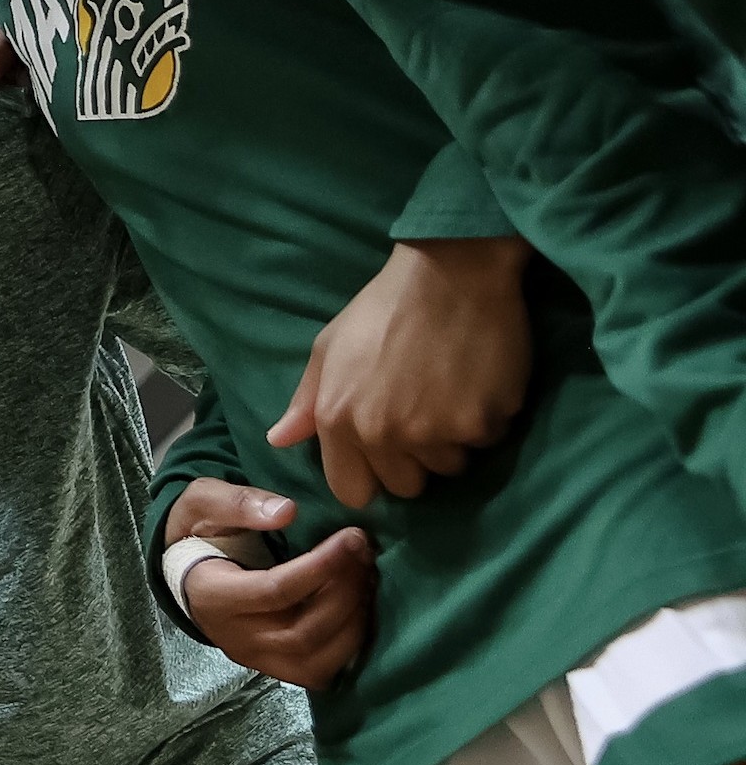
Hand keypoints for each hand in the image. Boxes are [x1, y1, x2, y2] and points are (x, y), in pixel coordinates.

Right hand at [166, 479, 371, 690]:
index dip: (322, 566)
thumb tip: (288, 511)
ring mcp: (256, 660)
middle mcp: (234, 638)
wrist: (189, 573)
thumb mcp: (204, 501)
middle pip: (303, 631)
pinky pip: (323, 671)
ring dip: (355, 618)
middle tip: (365, 554)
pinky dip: (350, 643)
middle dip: (346, 592)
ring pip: (318, 658)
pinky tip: (359, 607)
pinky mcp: (276, 669)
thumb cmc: (200, 534)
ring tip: (366, 577)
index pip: (276, 592)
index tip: (352, 537)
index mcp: (212, 596)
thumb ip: (240, 503)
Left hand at [270, 237, 533, 507]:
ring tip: (449, 392)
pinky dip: (484, 421)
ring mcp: (433, 433)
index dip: (369, 477)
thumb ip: (307, 401)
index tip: (384, 457)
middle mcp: (382, 433)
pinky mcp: (480, 424)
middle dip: (414, 460)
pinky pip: (485, 443)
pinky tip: (476, 383)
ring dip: (452, 441)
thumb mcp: (330, 347)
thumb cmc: (385, 307)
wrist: (452, 274)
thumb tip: (278, 440)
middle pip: (405, 486)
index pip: (352, 491)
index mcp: (338, 418)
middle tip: (423, 415)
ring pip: (448, 467)